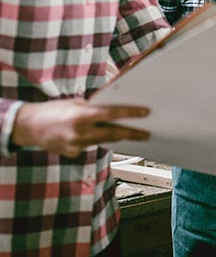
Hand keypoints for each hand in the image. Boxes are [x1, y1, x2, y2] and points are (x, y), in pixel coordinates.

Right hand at [12, 99, 150, 157]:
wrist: (28, 126)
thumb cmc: (53, 110)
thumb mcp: (74, 103)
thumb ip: (93, 107)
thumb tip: (113, 109)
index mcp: (81, 115)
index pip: (112, 114)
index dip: (130, 113)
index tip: (144, 113)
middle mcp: (80, 131)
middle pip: (113, 133)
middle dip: (132, 133)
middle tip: (147, 133)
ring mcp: (76, 145)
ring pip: (103, 140)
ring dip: (116, 136)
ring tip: (131, 133)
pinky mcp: (73, 153)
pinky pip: (91, 145)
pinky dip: (95, 139)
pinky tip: (95, 134)